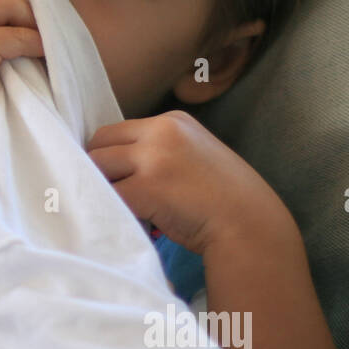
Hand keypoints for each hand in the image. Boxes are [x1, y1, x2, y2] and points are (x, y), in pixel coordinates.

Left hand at [85, 110, 294, 256]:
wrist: (251, 227)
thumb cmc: (225, 201)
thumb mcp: (194, 156)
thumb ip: (161, 150)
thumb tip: (117, 164)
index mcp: (173, 120)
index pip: (119, 131)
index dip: (113, 157)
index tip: (121, 179)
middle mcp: (161, 130)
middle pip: (100, 142)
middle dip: (100, 169)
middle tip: (114, 195)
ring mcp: (152, 157)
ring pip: (96, 166)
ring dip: (103, 188)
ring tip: (124, 208)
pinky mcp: (145, 187)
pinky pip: (107, 195)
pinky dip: (111, 210)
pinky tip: (131, 220)